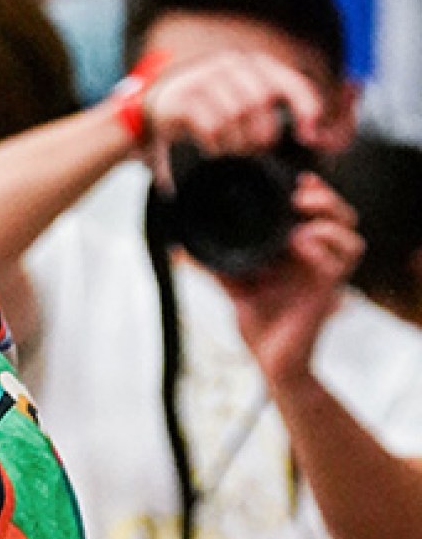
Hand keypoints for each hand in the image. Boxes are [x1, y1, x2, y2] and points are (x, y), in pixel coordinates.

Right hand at [142, 49, 334, 187]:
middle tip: (253, 151)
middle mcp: (229, 65)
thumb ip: (282, 114)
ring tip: (232, 152)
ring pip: (236, 113)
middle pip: (262, 100)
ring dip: (238, 142)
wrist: (150, 118)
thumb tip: (334, 118)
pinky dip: (217, 145)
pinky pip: (210, 124)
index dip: (306, 109)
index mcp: (254, 65)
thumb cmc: (207, 119)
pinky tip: (212, 151)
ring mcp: (202, 78)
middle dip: (263, 134)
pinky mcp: (180, 99)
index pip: (291, 82)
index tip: (309, 135)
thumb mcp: (247, 110)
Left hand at [220, 174, 363, 388]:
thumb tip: (186, 247)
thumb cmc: (258, 322)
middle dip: (327, 200)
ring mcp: (325, 276)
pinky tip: (301, 243)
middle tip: (300, 196)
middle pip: (343, 218)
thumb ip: (218, 264)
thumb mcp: (234, 285)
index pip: (321, 213)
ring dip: (329, 222)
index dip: (316, 192)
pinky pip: (340, 265)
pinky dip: (323, 248)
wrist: (269, 359)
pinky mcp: (326, 293)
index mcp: (301, 252)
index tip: (297, 179)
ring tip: (301, 223)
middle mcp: (318, 260)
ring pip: (352, 238)